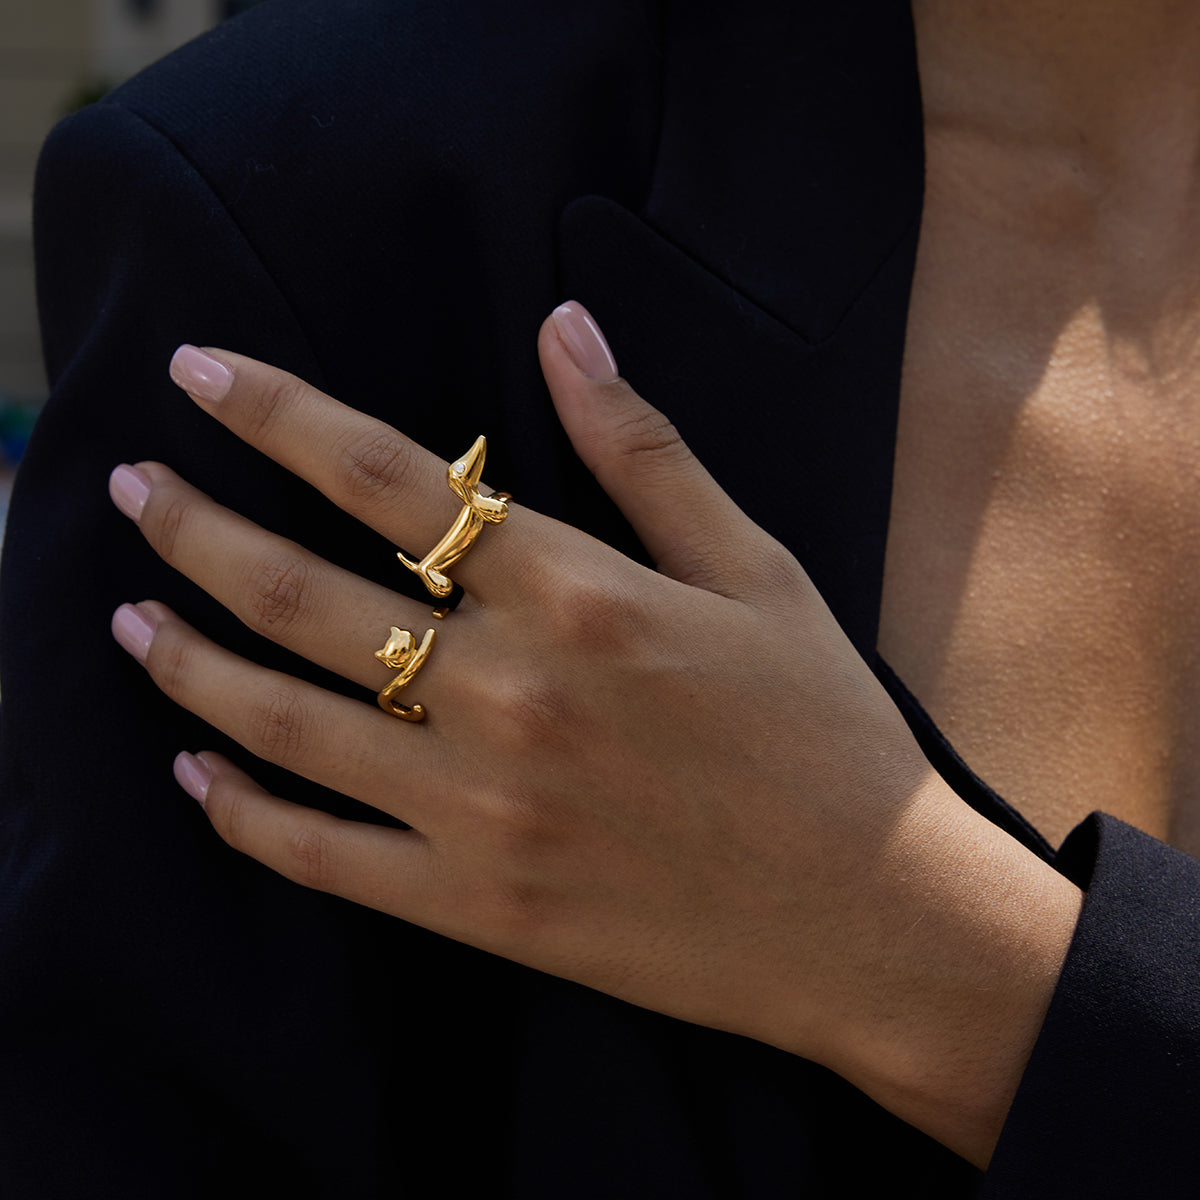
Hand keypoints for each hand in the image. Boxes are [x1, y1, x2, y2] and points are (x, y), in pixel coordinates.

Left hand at [108, 302, 1079, 1164]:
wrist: (869, 915)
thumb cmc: (825, 730)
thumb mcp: (757, 569)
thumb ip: (647, 451)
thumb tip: (566, 330)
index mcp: (580, 597)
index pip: (388, 478)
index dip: (278, 415)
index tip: (197, 376)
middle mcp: (509, 695)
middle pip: (303, 592)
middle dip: (195, 528)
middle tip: (128, 486)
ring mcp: (481, 810)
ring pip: (286, 722)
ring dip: (187, 660)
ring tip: (122, 618)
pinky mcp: (478, 906)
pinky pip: (322, 857)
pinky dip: (241, 813)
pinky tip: (192, 772)